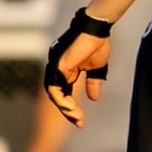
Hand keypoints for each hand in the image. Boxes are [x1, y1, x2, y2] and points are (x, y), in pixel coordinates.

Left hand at [43, 8, 113, 126]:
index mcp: (66, 69)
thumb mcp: (97, 69)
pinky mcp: (57, 66)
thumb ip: (93, 83)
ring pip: (54, 94)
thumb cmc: (97, 43)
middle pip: (58, 95)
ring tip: (77, 117)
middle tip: (79, 122)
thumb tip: (94, 99)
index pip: (65, 91)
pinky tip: (71, 107)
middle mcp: (57, 69)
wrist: (96, 29)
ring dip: (65, 108)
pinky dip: (61, 100)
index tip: (81, 119)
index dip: (72, 106)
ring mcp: (55, 67)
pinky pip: (54, 88)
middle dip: (68, 111)